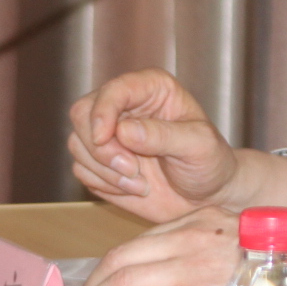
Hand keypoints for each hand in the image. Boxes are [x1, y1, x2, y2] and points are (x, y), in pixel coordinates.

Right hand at [68, 68, 249, 222]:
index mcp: (151, 88)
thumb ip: (164, 136)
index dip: (103, 112)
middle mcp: (125, 106)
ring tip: (142, 183)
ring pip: (77, 143)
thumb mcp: (198, 146)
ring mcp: (109, 134)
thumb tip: (124, 131)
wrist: (206, 197)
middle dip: (101, 148)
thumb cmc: (209, 163)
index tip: (105, 138)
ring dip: (105, 170)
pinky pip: (81, 169)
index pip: (112, 89)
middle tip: (132, 170)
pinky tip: (134, 188)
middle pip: (82, 114)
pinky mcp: (100, 161)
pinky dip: (103, 183)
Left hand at [78, 206, 239, 285]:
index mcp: (200, 220)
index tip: (100, 283)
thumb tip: (165, 270)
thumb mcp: (238, 239)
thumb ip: (202, 245)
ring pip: (123, 284)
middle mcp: (191, 239)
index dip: (110, 266)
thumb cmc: (273, 268)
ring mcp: (190, 269)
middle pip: (122, 260)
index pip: (139, 242)